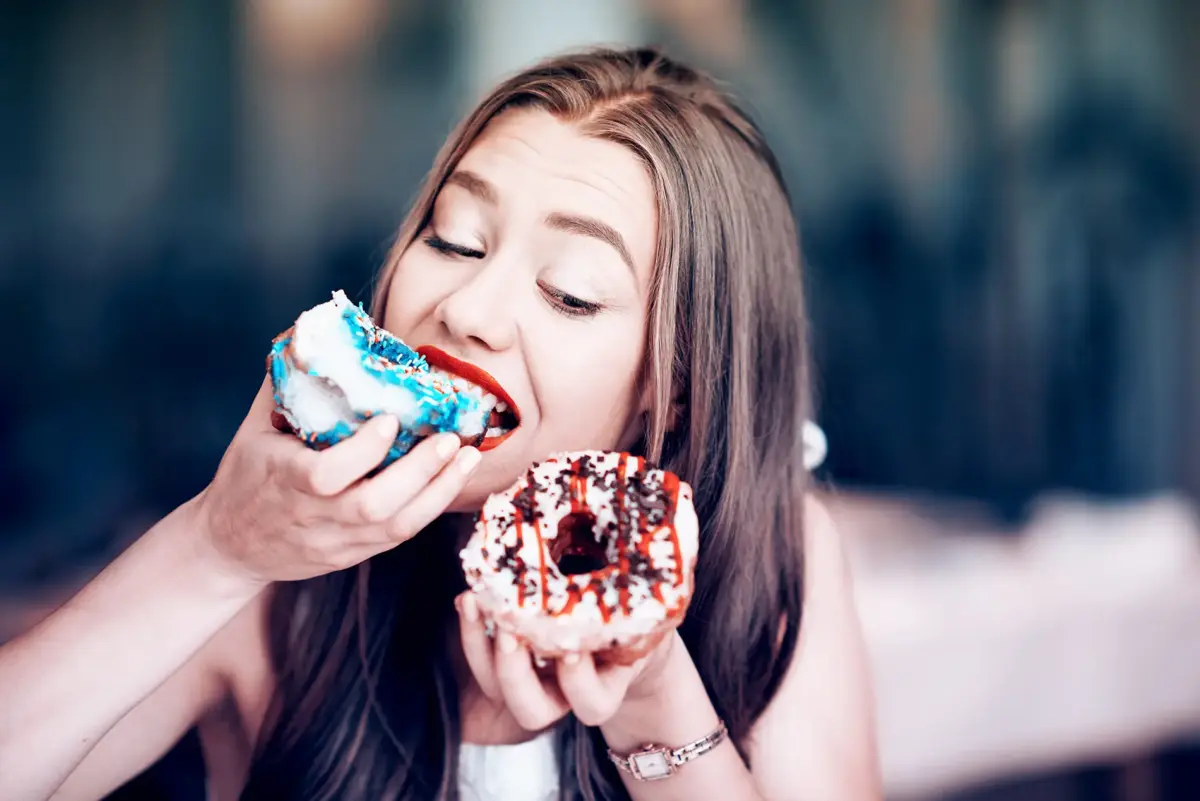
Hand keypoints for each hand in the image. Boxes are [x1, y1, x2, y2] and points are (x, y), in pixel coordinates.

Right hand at [191, 376, 480, 585]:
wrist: (231, 547)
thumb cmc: (245, 477)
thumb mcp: (253, 430)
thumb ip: (283, 387)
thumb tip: (306, 332)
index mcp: (284, 481)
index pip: (326, 476)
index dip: (363, 452)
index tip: (391, 420)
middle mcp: (314, 516)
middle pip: (374, 506)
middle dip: (420, 472)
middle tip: (452, 438)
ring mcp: (337, 541)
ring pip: (396, 527)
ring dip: (439, 491)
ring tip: (469, 457)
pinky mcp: (354, 554)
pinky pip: (399, 536)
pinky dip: (431, 506)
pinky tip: (453, 478)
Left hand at [455, 591, 678, 729]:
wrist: (620, 621)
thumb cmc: (637, 612)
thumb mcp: (649, 606)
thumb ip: (650, 596)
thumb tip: (659, 547)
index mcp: (605, 687)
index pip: (592, 704)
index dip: (579, 683)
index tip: (573, 649)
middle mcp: (563, 693)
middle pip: (532, 712)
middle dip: (515, 675)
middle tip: (509, 633)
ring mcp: (532, 678)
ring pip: (495, 689)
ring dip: (478, 649)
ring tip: (473, 602)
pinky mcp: (508, 656)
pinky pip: (481, 656)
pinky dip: (470, 628)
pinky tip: (469, 595)